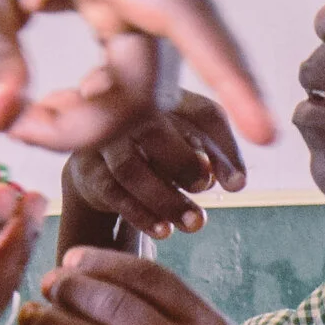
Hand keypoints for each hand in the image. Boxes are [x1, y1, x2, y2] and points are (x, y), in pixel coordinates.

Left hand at [0, 0, 273, 152]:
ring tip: (21, 113)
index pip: (185, 15)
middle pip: (152, 72)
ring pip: (146, 78)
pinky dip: (98, 98)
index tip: (263, 131)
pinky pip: (136, 66)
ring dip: (92, 114)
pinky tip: (52, 104)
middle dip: (92, 122)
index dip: (228, 74)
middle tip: (14, 129)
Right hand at [55, 92, 245, 256]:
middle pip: (154, 128)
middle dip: (184, 164)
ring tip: (194, 223)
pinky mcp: (86, 168)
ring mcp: (102, 137)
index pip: (201, 114)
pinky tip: (164, 230)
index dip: (222, 148)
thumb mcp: (193, 144)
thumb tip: (236, 183)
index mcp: (165, 94)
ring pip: (130, 167)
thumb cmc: (160, 149)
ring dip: (166, 199)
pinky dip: (141, 214)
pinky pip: (113, 191)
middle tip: (203, 188)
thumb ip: (218, 158)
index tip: (238, 185)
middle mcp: (128, 107)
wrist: (102, 163)